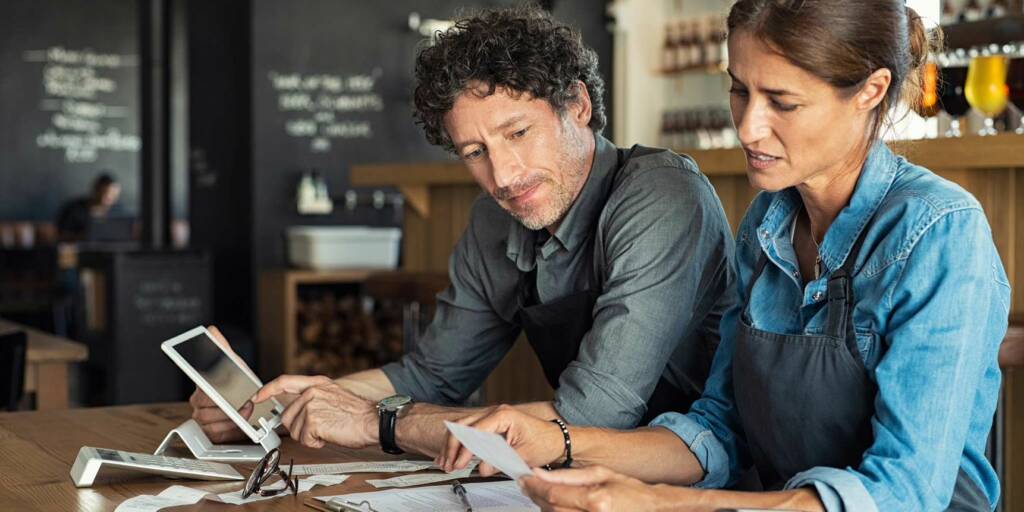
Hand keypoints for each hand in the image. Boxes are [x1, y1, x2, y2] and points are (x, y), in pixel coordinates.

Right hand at [188, 325, 250, 442]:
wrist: (247, 398)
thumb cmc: (237, 381)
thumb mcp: (232, 362)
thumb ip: (221, 347)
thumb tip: (211, 331)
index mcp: (201, 385)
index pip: (200, 390)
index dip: (210, 394)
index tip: (220, 395)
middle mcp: (198, 402)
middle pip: (204, 408)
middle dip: (226, 406)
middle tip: (243, 402)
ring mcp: (202, 417)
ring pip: (208, 421)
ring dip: (229, 418)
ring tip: (244, 411)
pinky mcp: (210, 431)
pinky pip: (214, 433)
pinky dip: (229, 429)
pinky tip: (238, 422)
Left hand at [252, 375, 376, 448]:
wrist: (373, 421)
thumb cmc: (358, 414)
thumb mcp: (334, 396)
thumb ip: (313, 399)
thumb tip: (295, 411)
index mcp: (317, 383)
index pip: (284, 382)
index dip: (267, 390)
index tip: (257, 397)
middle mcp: (312, 392)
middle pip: (287, 416)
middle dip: (299, 428)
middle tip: (319, 429)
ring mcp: (311, 405)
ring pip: (295, 430)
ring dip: (310, 437)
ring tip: (329, 430)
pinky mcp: (312, 421)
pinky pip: (304, 440)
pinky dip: (316, 443)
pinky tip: (329, 435)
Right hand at [437, 404, 563, 475]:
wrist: (556, 439)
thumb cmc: (544, 442)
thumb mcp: (522, 455)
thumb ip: (499, 461)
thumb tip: (481, 468)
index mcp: (503, 415)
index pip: (474, 431)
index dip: (464, 449)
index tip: (459, 464)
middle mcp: (495, 412)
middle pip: (463, 426)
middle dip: (452, 446)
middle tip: (448, 464)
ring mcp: (492, 417)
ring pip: (463, 428)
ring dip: (453, 445)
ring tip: (446, 462)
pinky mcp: (492, 425)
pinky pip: (470, 431)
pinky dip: (460, 443)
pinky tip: (452, 455)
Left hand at [520, 466, 672, 511]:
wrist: (649, 507)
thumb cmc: (629, 490)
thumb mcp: (599, 473)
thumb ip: (567, 476)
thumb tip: (540, 473)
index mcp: (596, 501)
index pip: (554, 494)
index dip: (534, 487)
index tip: (524, 479)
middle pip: (550, 509)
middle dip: (536, 496)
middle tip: (527, 485)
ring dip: (544, 506)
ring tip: (542, 493)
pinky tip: (555, 505)